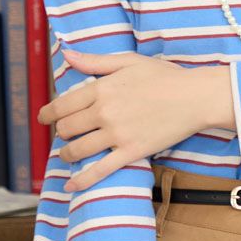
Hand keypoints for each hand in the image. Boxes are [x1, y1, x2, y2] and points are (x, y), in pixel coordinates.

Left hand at [38, 49, 233, 191]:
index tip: (44, 118)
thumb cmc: (164, 76)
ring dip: (67, 154)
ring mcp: (117, 134)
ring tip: (69, 154)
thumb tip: (67, 55)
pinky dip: (82, 180)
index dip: (49, 113)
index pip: (63, 105)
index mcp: (102, 88)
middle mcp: (105, 112)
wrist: (195, 97)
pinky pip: (100, 170)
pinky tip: (71, 185)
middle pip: (67, 129)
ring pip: (78, 150)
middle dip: (62, 132)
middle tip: (66, 134)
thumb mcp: (128, 61)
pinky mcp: (131, 152)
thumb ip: (95, 61)